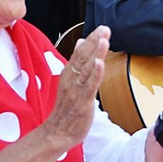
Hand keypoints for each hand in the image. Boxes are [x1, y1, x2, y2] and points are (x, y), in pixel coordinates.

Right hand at [37, 26, 108, 153]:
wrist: (57, 133)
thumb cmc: (66, 108)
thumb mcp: (70, 81)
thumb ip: (77, 62)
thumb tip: (81, 43)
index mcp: (69, 74)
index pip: (80, 53)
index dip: (91, 40)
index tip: (101, 28)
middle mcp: (72, 80)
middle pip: (83, 57)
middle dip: (94, 42)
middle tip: (105, 29)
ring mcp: (77, 90)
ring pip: (86, 69)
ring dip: (96, 53)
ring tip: (103, 40)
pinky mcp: (83, 102)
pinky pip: (89, 86)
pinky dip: (94, 74)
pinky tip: (100, 63)